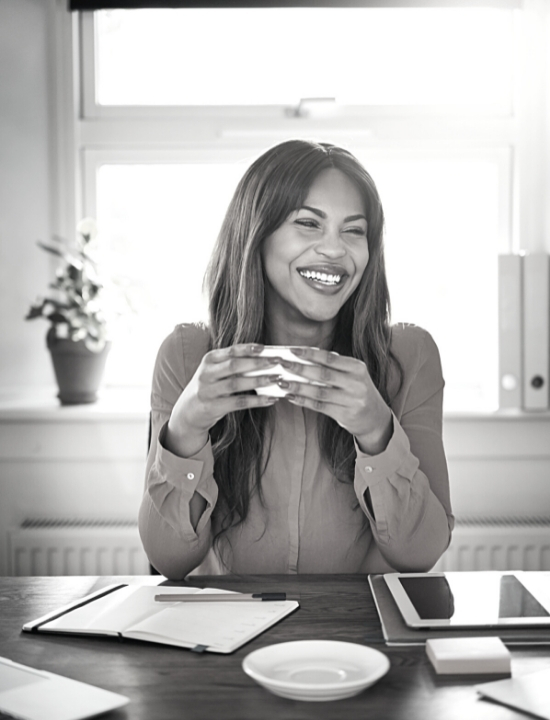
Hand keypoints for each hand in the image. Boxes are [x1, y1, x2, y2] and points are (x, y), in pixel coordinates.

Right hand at [166, 344, 280, 456]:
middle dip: (257, 363)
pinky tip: (270, 399)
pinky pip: (238, 402)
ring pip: (236, 384)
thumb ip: (235, 364)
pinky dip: (256, 400)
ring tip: (277, 379)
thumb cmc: (210, 386)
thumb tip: (266, 359)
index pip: (231, 351)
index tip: (265, 348)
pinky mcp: (212, 407)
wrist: (188, 410)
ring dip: (259, 381)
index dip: (248, 349)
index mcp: (209, 360)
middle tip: (277, 362)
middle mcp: (206, 373)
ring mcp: (208, 391)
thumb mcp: (216, 371)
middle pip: (234, 366)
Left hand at [278, 347, 392, 454]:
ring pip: (319, 392)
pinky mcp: (345, 415)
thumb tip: (305, 355)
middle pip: (323, 374)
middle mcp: (356, 383)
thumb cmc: (358, 390)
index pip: (330, 358)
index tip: (292, 350)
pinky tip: (291, 397)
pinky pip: (320, 406)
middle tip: (282, 364)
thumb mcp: (352, 374)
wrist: (375, 417)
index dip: (310, 354)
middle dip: (300, 368)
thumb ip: (333, 366)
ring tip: (282, 382)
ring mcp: (352, 400)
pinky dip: (303, 401)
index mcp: (357, 367)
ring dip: (298, 387)